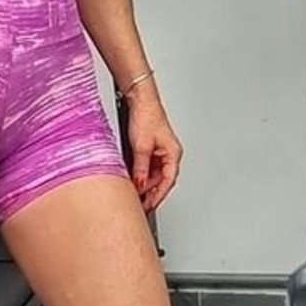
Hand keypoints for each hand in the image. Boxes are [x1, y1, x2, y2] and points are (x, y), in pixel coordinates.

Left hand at [126, 95, 183, 211]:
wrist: (140, 99)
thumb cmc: (146, 116)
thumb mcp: (141, 146)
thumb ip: (140, 168)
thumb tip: (139, 184)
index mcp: (173, 154)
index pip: (168, 181)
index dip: (158, 196)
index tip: (149, 206)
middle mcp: (168, 154)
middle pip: (161, 180)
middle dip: (150, 193)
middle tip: (140, 205)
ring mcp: (159, 152)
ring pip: (153, 175)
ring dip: (144, 185)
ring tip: (134, 195)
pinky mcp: (149, 148)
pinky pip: (146, 167)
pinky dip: (140, 175)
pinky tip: (132, 181)